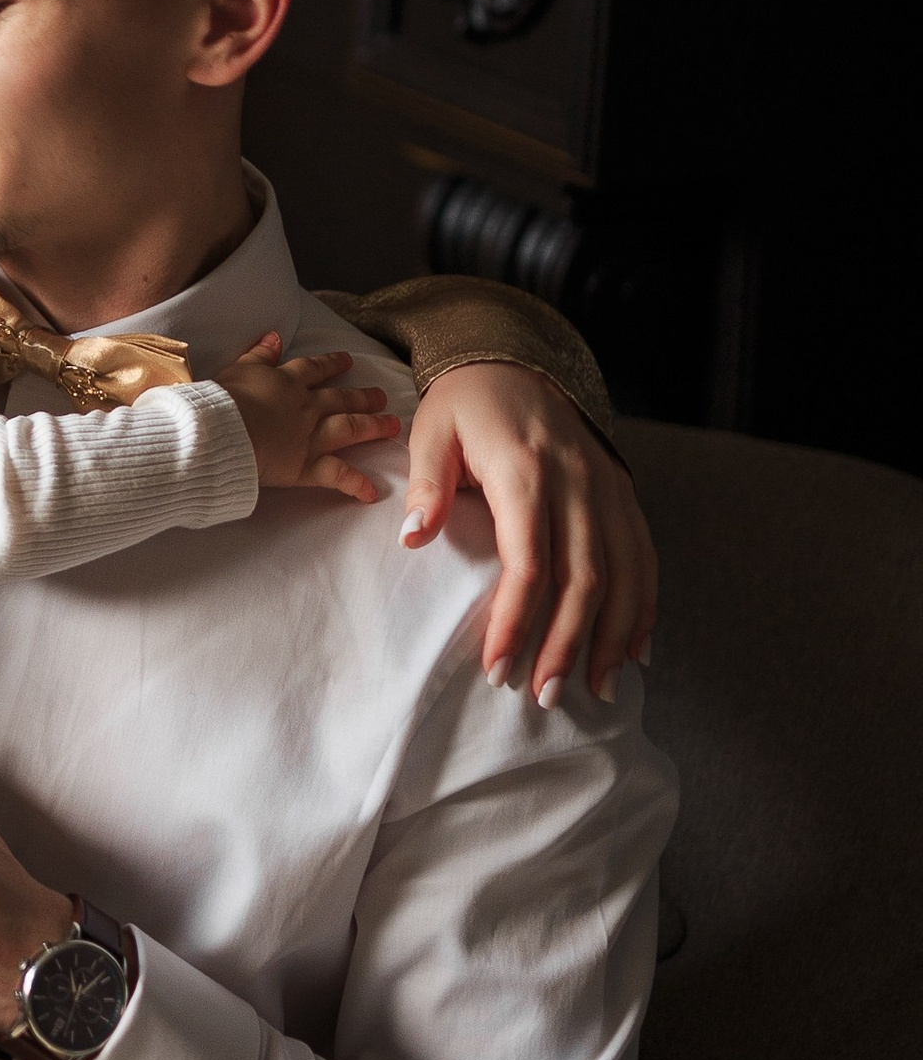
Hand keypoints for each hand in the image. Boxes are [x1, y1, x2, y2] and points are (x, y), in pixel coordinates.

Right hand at [212, 335, 399, 500]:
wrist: (221, 431)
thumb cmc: (221, 401)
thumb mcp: (238, 368)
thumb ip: (258, 354)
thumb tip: (274, 337)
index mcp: (287, 382)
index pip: (315, 369)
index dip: (332, 364)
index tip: (347, 360)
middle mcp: (306, 407)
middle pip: (341, 398)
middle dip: (363, 397)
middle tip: (382, 396)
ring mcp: (311, 436)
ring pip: (350, 429)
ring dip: (373, 427)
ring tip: (392, 426)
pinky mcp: (307, 466)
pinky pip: (338, 475)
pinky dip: (356, 484)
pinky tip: (372, 492)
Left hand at [404, 363, 656, 706]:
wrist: (514, 363)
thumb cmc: (463, 406)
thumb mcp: (430, 432)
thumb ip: (426, 485)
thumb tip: (414, 538)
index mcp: (526, 470)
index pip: (528, 562)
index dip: (516, 620)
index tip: (497, 667)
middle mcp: (578, 483)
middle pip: (584, 580)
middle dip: (565, 644)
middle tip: (540, 695)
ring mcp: (608, 489)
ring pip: (625, 576)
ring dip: (612, 638)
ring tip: (595, 690)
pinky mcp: (624, 494)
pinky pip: (644, 557)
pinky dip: (645, 607)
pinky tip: (637, 651)